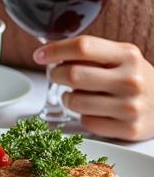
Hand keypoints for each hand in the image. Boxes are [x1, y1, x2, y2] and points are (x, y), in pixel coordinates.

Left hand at [35, 36, 153, 141]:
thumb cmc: (135, 78)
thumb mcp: (121, 56)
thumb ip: (90, 52)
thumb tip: (49, 51)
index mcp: (127, 56)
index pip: (83, 47)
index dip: (55, 50)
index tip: (40, 55)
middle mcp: (131, 80)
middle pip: (74, 75)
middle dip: (56, 74)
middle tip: (56, 75)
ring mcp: (131, 107)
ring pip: (76, 101)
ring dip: (67, 98)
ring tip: (76, 94)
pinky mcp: (129, 129)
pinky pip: (87, 122)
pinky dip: (83, 116)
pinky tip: (94, 110)